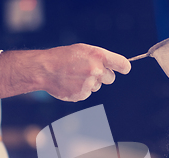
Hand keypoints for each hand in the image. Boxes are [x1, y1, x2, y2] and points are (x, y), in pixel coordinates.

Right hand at [0, 44, 130, 103]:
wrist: (44, 69)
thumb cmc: (63, 57)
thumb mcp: (83, 50)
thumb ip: (99, 58)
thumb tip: (112, 67)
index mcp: (98, 56)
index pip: (122, 64)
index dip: (124, 67)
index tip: (124, 69)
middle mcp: (96, 70)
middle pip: (111, 78)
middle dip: (103, 76)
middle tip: (88, 70)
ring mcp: (89, 84)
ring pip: (98, 86)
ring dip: (90, 82)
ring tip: (74, 75)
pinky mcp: (82, 95)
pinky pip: (87, 93)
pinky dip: (80, 90)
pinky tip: (70, 83)